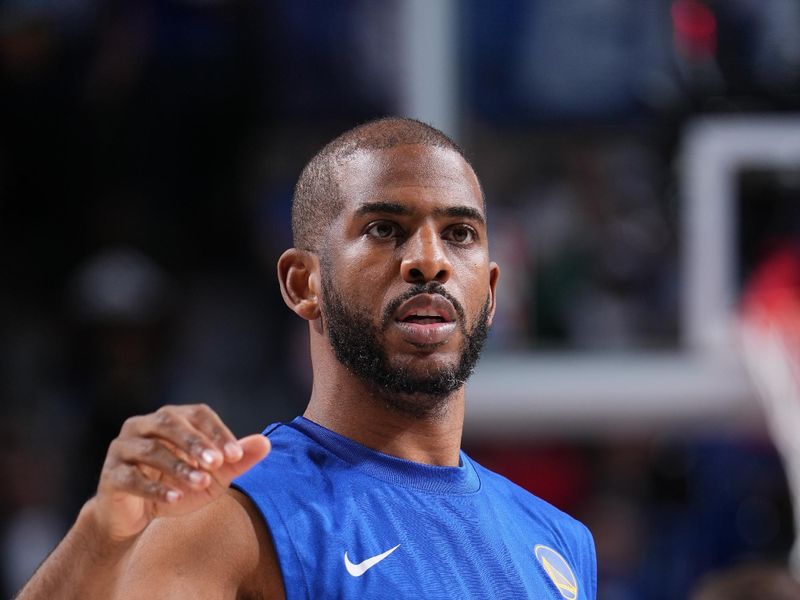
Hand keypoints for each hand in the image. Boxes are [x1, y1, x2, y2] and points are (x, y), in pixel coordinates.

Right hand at [93, 404, 270, 541]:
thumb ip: (238, 460)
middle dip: (196, 442)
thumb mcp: (214, 477)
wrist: (137, 519)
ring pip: (151, 450)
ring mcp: (123, 448)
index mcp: (171, 418)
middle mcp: (144, 425)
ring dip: (179, 466)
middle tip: (218, 463)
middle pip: (170, 423)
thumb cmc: (179, 488)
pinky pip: (130, 477)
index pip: (197, 414)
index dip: (217, 432)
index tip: (235, 455)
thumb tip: (266, 443)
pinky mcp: (110, 474)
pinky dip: (154, 487)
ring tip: (201, 482)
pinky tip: (174, 497)